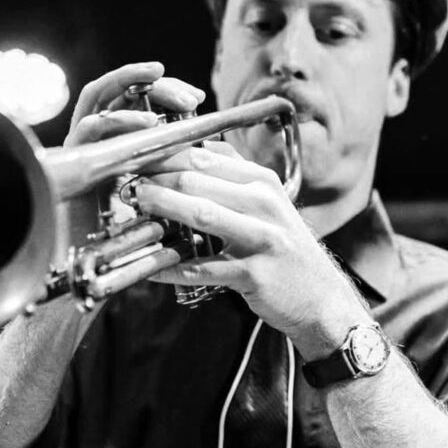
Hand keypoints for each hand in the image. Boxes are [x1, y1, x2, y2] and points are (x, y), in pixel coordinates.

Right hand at [60, 61, 205, 263]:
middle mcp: (94, 135)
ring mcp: (78, 142)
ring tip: (163, 86)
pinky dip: (119, 119)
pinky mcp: (68, 157)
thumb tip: (211, 154)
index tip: (196, 97)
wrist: (80, 258)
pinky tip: (148, 122)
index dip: (166, 93)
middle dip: (156, 84)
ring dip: (130, 82)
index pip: (137, 99)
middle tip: (188, 95)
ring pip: (98, 94)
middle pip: (120, 90)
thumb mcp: (155, 194)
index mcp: (115, 138)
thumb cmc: (118, 230)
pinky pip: (90, 127)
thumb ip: (173, 172)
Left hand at [135, 142, 368, 358]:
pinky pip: (204, 267)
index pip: (205, 155)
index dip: (165, 155)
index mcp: (262, 181)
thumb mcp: (267, 203)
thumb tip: (190, 149)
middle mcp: (264, 204)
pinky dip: (173, 266)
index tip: (135, 159)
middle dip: (156, 179)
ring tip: (135, 206)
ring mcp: (261, 238)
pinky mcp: (254, 274)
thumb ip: (232, 175)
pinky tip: (150, 266)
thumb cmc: (281, 247)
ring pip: (202, 214)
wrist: (320, 298)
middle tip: (126, 183)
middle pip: (198, 179)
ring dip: (162, 208)